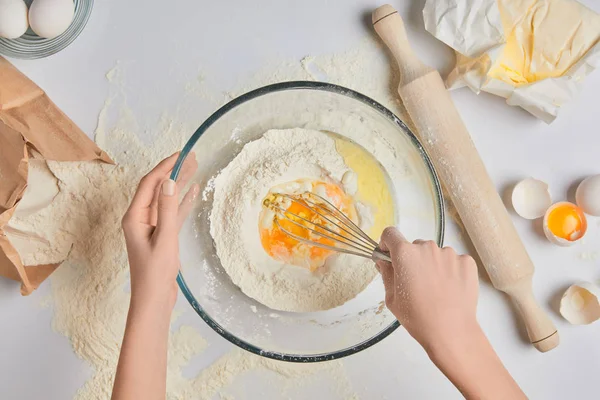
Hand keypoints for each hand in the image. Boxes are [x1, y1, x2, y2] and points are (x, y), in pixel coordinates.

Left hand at [121, 152, 198, 309]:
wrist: (153, 299)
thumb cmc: (155, 272)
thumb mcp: (164, 238)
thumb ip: (167, 209)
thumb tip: (170, 181)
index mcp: (134, 217)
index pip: (150, 184)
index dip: (165, 167)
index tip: (181, 154)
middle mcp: (139, 218)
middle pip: (158, 188)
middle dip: (173, 171)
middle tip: (192, 157)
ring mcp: (150, 227)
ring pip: (166, 199)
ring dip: (180, 184)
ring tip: (195, 168)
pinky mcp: (161, 235)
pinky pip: (172, 213)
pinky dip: (182, 202)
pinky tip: (193, 192)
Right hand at [376, 228, 525, 398]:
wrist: (451, 331)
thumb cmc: (417, 317)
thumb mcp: (392, 298)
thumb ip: (386, 274)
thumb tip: (383, 261)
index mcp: (405, 254)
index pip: (390, 234)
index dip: (387, 244)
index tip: (390, 255)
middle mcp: (427, 248)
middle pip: (415, 246)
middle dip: (412, 259)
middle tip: (415, 282)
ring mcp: (449, 254)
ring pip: (435, 254)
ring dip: (432, 265)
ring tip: (435, 289)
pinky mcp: (466, 262)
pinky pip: (453, 261)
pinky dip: (450, 270)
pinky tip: (449, 289)